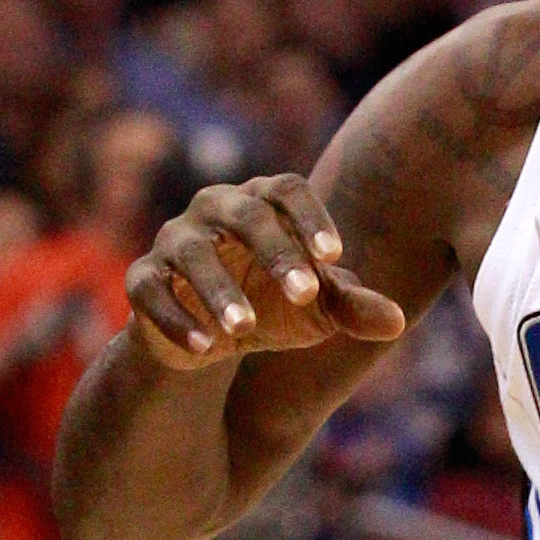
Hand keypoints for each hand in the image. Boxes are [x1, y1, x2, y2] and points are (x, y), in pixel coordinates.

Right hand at [125, 174, 405, 375]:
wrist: (209, 339)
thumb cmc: (274, 305)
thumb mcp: (317, 311)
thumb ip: (353, 309)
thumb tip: (398, 322)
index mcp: (262, 203)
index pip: (286, 190)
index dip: (310, 218)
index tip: (334, 258)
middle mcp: (214, 211)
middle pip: (245, 215)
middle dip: (275, 253)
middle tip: (306, 295)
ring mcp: (173, 243)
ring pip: (191, 253)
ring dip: (219, 290)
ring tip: (246, 329)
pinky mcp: (141, 281)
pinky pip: (150, 291)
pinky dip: (176, 319)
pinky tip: (205, 349)